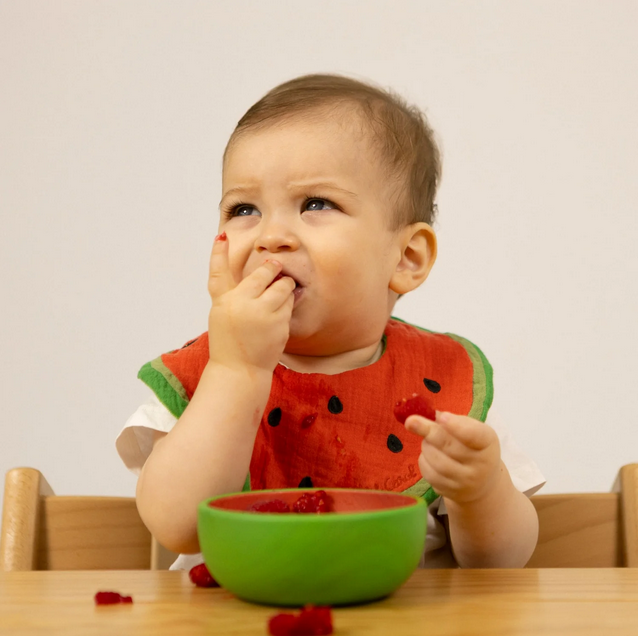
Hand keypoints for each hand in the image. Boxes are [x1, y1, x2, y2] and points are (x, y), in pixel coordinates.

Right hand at [207, 233, 294, 372]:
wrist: (239, 369)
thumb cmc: (229, 339)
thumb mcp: (222, 313)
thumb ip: (234, 291)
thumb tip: (253, 268)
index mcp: (225, 301)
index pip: (219, 272)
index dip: (218, 253)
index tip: (222, 236)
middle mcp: (243, 305)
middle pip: (265, 273)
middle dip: (273, 268)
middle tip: (276, 267)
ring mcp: (263, 315)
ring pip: (283, 287)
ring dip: (284, 286)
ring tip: (276, 294)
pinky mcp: (279, 325)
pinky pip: (289, 305)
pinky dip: (286, 306)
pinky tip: (277, 316)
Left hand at [404, 411, 501, 504]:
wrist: (481, 484)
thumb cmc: (474, 448)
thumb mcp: (473, 431)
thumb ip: (455, 421)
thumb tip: (430, 415)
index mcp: (487, 443)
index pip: (474, 434)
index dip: (457, 426)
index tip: (442, 417)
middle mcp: (480, 465)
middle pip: (449, 446)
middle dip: (428, 431)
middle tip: (410, 421)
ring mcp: (465, 482)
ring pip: (436, 461)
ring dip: (426, 446)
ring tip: (428, 439)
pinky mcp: (451, 492)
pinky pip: (429, 473)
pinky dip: (424, 460)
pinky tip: (429, 454)